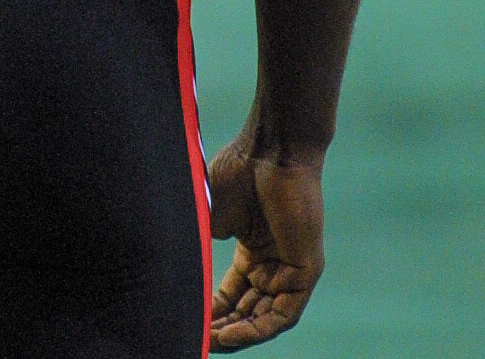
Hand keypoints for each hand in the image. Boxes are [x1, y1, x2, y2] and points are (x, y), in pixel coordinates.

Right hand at [208, 139, 324, 349]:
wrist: (271, 149)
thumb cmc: (240, 171)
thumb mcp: (212, 214)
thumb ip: (201, 242)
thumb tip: (180, 272)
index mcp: (252, 250)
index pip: (231, 293)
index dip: (211, 311)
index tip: (188, 322)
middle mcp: (272, 263)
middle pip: (246, 310)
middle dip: (221, 327)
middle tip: (196, 338)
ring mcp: (290, 268)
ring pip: (263, 318)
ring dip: (237, 334)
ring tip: (209, 342)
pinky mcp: (306, 271)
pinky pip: (282, 314)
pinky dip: (257, 329)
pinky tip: (231, 334)